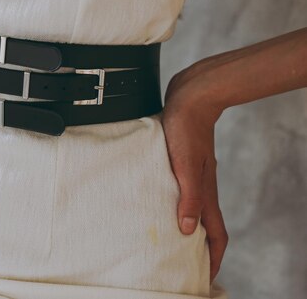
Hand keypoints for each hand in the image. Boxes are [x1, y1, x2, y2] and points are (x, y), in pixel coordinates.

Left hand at [161, 64, 228, 281]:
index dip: (213, 257)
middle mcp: (202, 187)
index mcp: (205, 193)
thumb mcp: (185, 166)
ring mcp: (194, 176)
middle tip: (183, 263)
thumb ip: (189, 197)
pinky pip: (182, 192)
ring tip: (169, 240)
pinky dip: (176, 205)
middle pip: (205, 226)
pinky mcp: (183, 164)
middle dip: (198, 248)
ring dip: (186, 227)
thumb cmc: (186, 130)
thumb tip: (188, 230)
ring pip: (193, 209)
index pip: (215, 234)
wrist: (189, 99)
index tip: (204, 275)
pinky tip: (160, 203)